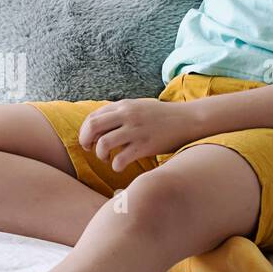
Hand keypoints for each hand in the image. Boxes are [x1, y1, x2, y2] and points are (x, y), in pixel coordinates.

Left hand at [77, 98, 202, 172]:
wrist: (188, 120)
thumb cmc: (161, 116)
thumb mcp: (138, 106)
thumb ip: (119, 113)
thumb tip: (97, 125)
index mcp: (123, 106)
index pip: (92, 117)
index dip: (84, 131)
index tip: (89, 140)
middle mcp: (127, 116)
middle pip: (92, 127)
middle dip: (85, 141)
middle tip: (90, 150)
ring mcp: (136, 131)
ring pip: (103, 144)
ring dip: (100, 155)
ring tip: (107, 158)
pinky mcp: (145, 146)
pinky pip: (120, 159)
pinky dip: (115, 165)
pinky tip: (119, 166)